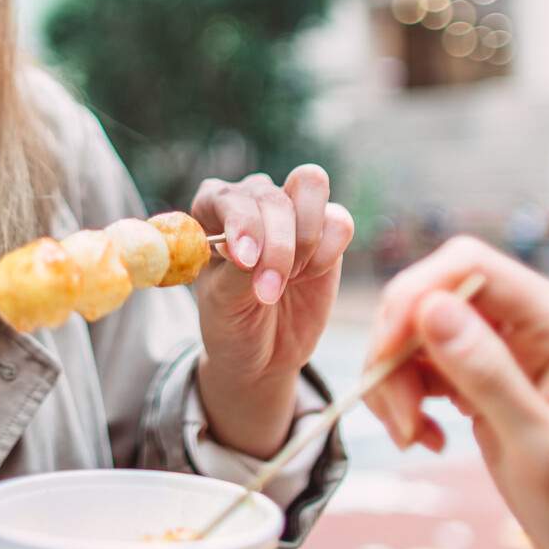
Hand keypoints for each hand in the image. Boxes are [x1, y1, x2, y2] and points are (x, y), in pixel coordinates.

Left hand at [190, 166, 353, 456]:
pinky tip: (315, 274)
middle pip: (269, 191)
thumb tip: (251, 252)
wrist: (263, 358)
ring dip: (304, 233)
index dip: (239, 221)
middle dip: (275, 238)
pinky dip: (330, 242)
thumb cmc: (230, 329)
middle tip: (271, 287)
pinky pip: (338, 218)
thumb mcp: (222, 308)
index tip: (247, 260)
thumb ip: (236, 273)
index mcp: (210, 212)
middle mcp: (250, 205)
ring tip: (292, 281)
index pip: (224, 194)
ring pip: (308, 190)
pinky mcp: (327, 236)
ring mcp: (291, 217)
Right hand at [363, 236, 548, 548]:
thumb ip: (486, 374)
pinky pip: (432, 363)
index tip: (384, 357)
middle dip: (400, 350)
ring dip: (400, 380)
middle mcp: (540, 323)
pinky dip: (413, 396)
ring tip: (413, 437)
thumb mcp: (538, 447)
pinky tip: (427, 438)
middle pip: (438, 296)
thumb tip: (430, 307)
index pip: (470, 266)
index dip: (415, 297)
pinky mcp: (495, 376)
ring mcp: (516, 348)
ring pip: (425, 331)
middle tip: (400, 419)